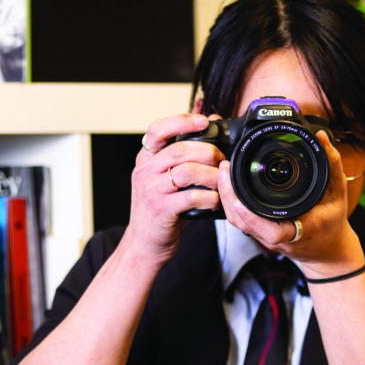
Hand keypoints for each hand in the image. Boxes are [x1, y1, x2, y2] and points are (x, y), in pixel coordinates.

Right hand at [125, 113, 224, 265]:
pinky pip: (191, 197)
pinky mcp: (161, 210)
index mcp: (146, 158)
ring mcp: (151, 190)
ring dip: (211, 175)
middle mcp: (145, 171)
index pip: (158, 130)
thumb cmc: (160, 206)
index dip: (182, 121)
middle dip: (207, 151)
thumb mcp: (165, 177)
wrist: (144, 242)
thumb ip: (183, 154)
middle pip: (179, 150)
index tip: (204, 122)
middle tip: (221, 159)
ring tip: (221, 182)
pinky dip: (209, 197)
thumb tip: (211, 122)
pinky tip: (215, 201)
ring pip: (187, 172)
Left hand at [217, 130, 361, 270]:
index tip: (240, 202)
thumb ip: (331, 164)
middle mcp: (279, 237)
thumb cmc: (333, 222)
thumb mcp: (338, 192)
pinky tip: (229, 185)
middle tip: (225, 169)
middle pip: (245, 224)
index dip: (253, 219)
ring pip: (239, 223)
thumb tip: (321, 137)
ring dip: (227, 199)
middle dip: (229, 198)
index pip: (272, 232)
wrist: (328, 250)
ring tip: (224, 172)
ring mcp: (266, 238)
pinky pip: (241, 221)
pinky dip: (232, 204)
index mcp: (299, 230)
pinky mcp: (260, 234)